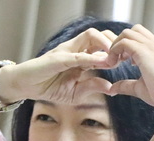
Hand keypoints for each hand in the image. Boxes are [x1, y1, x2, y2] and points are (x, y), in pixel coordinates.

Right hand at [0, 28, 117, 104]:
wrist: (25, 86)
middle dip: (114, 43)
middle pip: (100, 35)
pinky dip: (90, 57)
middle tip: (124, 57)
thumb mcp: (76, 92)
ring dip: (105, 45)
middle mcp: (76, 50)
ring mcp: (67, 51)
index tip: (127, 62)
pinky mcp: (57, 58)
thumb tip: (111, 88)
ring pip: (90, 36)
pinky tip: (101, 62)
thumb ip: (92, 87)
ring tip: (114, 58)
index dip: (117, 52)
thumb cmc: (49, 87)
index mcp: (82, 57)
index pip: (103, 46)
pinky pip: (76, 55)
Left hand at [107, 24, 153, 111]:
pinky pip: (123, 42)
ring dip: (116, 45)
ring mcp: (150, 45)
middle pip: (132, 31)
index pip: (139, 36)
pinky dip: (114, 50)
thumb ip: (126, 85)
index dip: (127, 46)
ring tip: (114, 62)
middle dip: (120, 42)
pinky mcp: (143, 50)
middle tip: (117, 60)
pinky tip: (114, 64)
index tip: (123, 62)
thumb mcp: (140, 87)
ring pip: (126, 33)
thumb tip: (112, 88)